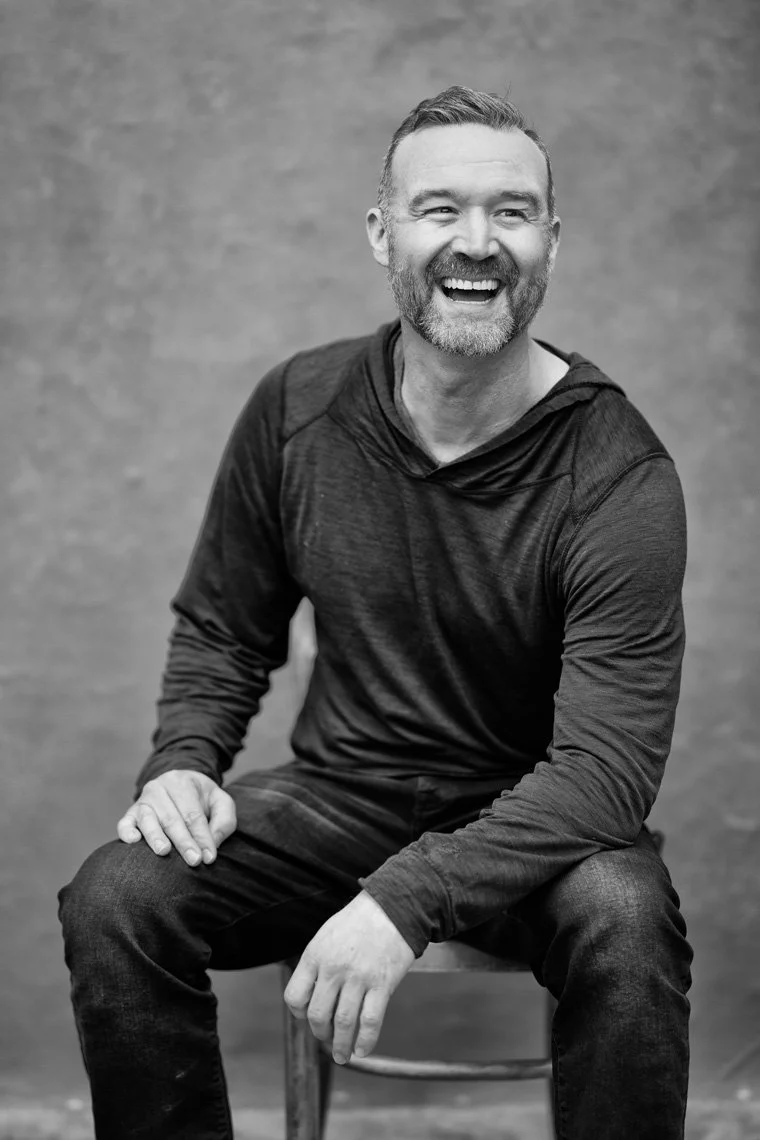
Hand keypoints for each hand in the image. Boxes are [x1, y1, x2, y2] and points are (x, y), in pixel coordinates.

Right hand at [116, 770, 236, 866]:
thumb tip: (213, 844)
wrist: (179, 784)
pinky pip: (124, 823)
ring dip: (156, 837)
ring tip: (164, 852)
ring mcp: (143, 801)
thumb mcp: (220, 802)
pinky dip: (127, 832)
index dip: (202, 837)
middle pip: (172, 818)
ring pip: (148, 820)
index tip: (209, 857)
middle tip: (194, 861)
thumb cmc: (201, 799)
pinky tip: (134, 842)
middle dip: (184, 841)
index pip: (193, 814)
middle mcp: (159, 789)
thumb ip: (223, 821)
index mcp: (183, 783)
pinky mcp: (130, 813)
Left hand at [283, 891, 415, 1064]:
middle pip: (318, 1015)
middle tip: (326, 1039)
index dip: (299, 1014)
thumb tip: (311, 995)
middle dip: (320, 1033)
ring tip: (342, 1055)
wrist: (392, 907)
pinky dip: (365, 1041)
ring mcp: (358, 977)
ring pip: (343, 1022)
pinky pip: (370, 1021)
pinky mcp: (382, 983)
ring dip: (340, 1045)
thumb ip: (316, 964)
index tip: (308, 1018)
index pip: (294, 997)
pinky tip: (362, 1050)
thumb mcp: (326, 936)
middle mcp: (333, 968)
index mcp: (315, 955)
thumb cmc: (357, 922)